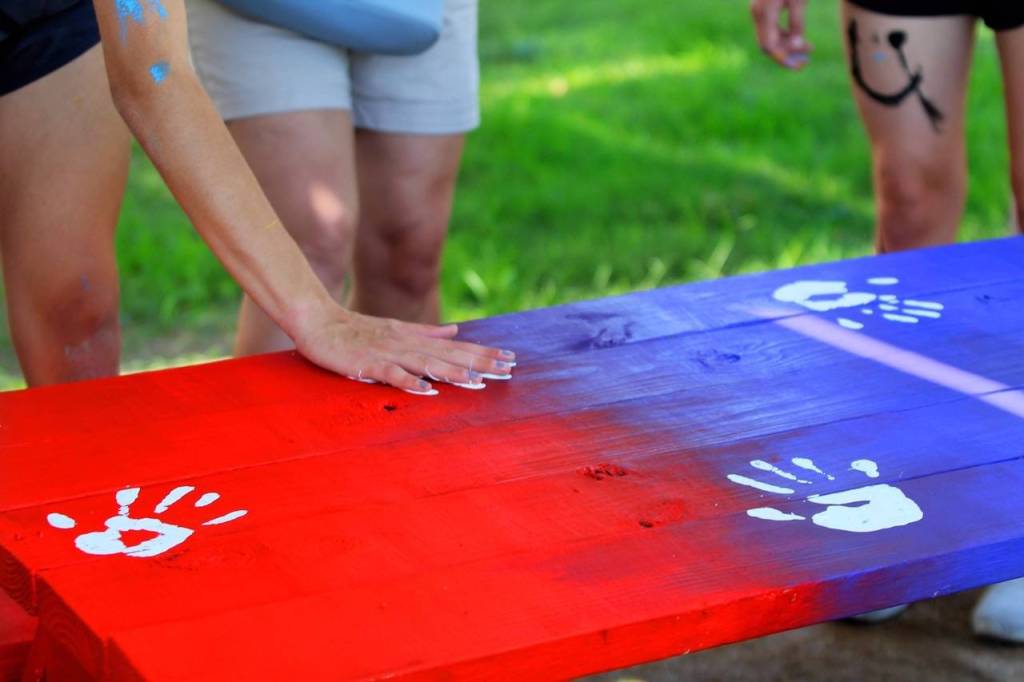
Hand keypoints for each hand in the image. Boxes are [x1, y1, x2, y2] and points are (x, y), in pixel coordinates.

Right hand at [293, 306, 514, 394]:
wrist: (317, 320)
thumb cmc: (355, 329)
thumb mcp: (396, 328)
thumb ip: (427, 332)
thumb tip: (456, 331)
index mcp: (414, 337)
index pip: (456, 346)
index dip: (483, 352)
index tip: (510, 359)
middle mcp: (406, 343)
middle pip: (448, 354)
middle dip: (479, 362)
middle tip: (507, 370)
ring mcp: (387, 352)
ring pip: (425, 363)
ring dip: (451, 372)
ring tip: (476, 381)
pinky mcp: (366, 363)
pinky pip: (390, 374)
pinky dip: (408, 381)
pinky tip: (426, 391)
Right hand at [750, 0, 811, 69]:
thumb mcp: (799, 1)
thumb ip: (797, 24)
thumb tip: (796, 47)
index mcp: (764, 13)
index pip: (769, 45)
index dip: (782, 59)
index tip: (799, 66)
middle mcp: (757, 14)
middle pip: (767, 45)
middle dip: (786, 55)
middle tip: (805, 61)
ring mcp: (758, 12)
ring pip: (769, 38)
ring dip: (787, 46)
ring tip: (808, 48)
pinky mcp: (762, 10)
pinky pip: (770, 29)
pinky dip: (783, 36)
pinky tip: (797, 38)